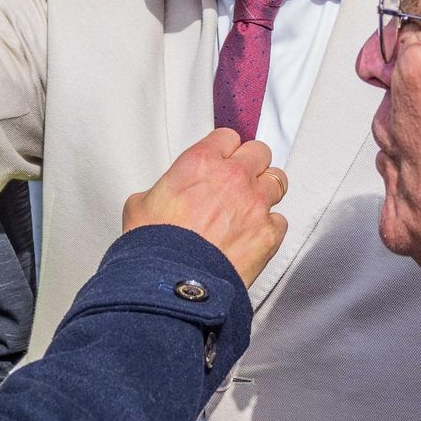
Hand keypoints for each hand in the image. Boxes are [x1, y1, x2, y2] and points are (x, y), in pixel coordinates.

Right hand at [121, 127, 288, 285]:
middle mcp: (233, 177)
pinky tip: (252, 235)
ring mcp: (255, 204)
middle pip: (259, 152)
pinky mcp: (269, 233)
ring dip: (264, 191)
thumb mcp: (141, 204)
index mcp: (201, 162)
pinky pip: (279, 220)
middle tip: (239, 179)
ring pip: (277, 181)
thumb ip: (163, 190)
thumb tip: (163, 198)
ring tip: (251, 206)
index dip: (223, 149)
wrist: (173, 283)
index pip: (227, 137)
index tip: (221, 158)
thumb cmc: (156, 247)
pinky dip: (268, 226)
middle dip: (250, 164)